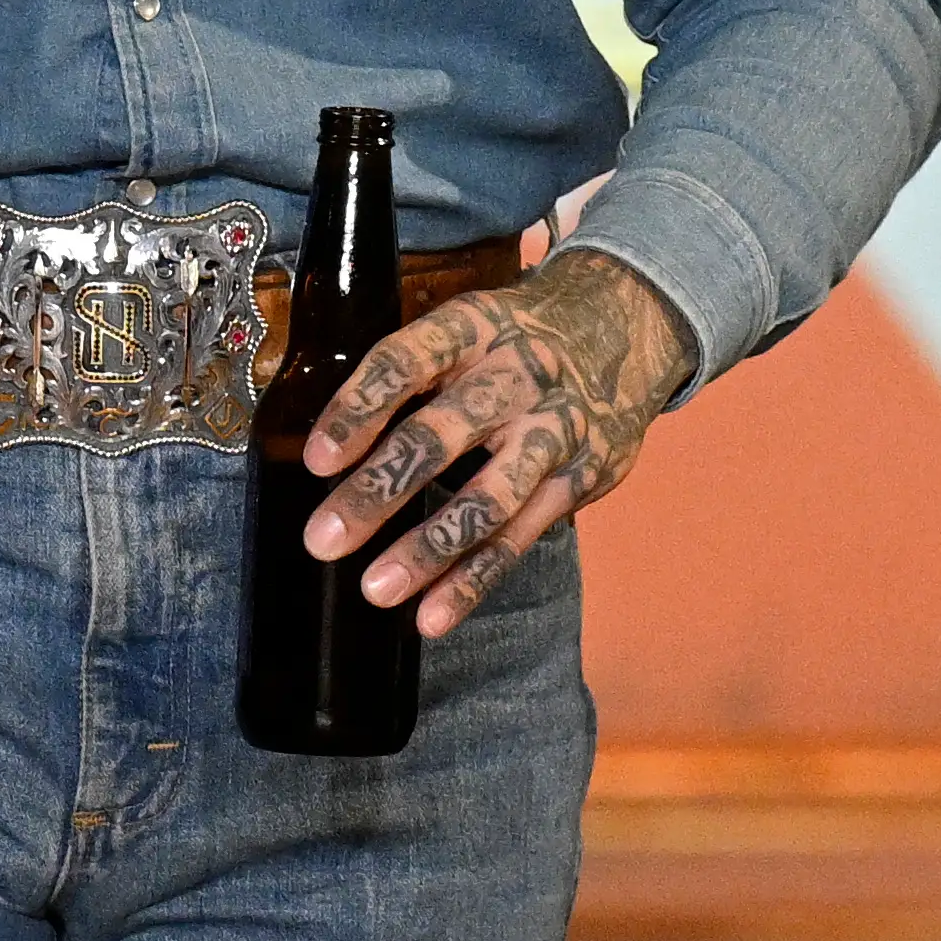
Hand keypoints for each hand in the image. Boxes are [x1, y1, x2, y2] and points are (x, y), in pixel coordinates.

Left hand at [298, 247, 696, 639]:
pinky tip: (432, 615)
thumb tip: (327, 442)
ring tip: (376, 590)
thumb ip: (411, 372)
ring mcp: (554, 429)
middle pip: (439, 437)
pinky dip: (474, 580)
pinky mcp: (582, 477)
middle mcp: (517, 374)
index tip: (315, 461)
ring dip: (428, 549)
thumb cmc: (514, 337)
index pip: (405, 362)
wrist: (625, 325)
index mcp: (472, 326)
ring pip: (487, 499)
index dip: (358, 409)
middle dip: (377, 493)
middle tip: (322, 541)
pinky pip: (520, 537)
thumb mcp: (468, 324)